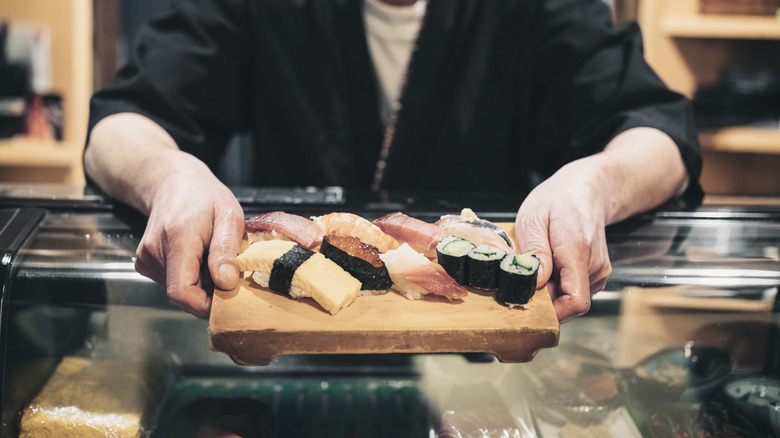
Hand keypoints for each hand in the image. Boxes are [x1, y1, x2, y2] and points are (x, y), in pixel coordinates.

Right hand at [134, 159, 244, 316]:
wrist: (174, 183)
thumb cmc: (204, 196)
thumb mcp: (228, 216)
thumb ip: (226, 250)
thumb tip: (226, 283)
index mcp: (176, 240)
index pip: (182, 293)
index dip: (205, 304)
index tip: (227, 298)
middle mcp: (154, 252)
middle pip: (183, 294)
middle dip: (209, 291)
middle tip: (225, 268)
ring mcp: (146, 259)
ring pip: (179, 289)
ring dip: (201, 282)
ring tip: (209, 255)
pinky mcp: (145, 263)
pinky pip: (173, 282)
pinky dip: (190, 276)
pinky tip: (196, 256)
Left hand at [515, 159, 611, 322]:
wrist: (587, 188)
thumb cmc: (558, 199)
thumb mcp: (534, 219)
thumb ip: (535, 252)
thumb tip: (534, 284)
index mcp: (577, 252)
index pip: (574, 302)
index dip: (551, 312)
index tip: (527, 302)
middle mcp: (594, 266)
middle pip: (568, 302)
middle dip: (543, 298)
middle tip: (524, 275)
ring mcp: (598, 271)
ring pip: (569, 297)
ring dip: (549, 288)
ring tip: (540, 261)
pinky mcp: (595, 273)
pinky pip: (573, 289)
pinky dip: (557, 283)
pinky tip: (551, 261)